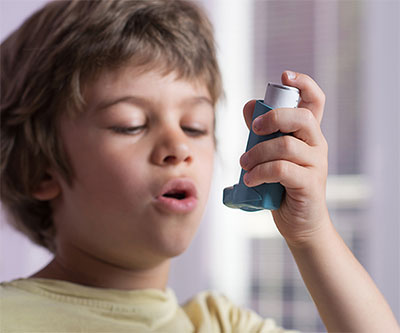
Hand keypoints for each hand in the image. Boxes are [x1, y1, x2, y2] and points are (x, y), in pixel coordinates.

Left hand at [240, 71, 328, 245]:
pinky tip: (250, 179)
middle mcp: (317, 145)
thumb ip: (262, 132)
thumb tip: (248, 106)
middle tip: (253, 130)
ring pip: (286, 146)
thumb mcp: (271, 156)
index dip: (304, 83)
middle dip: (273, 118)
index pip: (315, 101)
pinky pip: (282, 170)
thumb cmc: (283, 187)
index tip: (284, 75)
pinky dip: (261, 172)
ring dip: (257, 153)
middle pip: (301, 118)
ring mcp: (316, 165)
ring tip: (243, 164)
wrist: (299, 224)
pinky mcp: (309, 184)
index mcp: (308, 135)